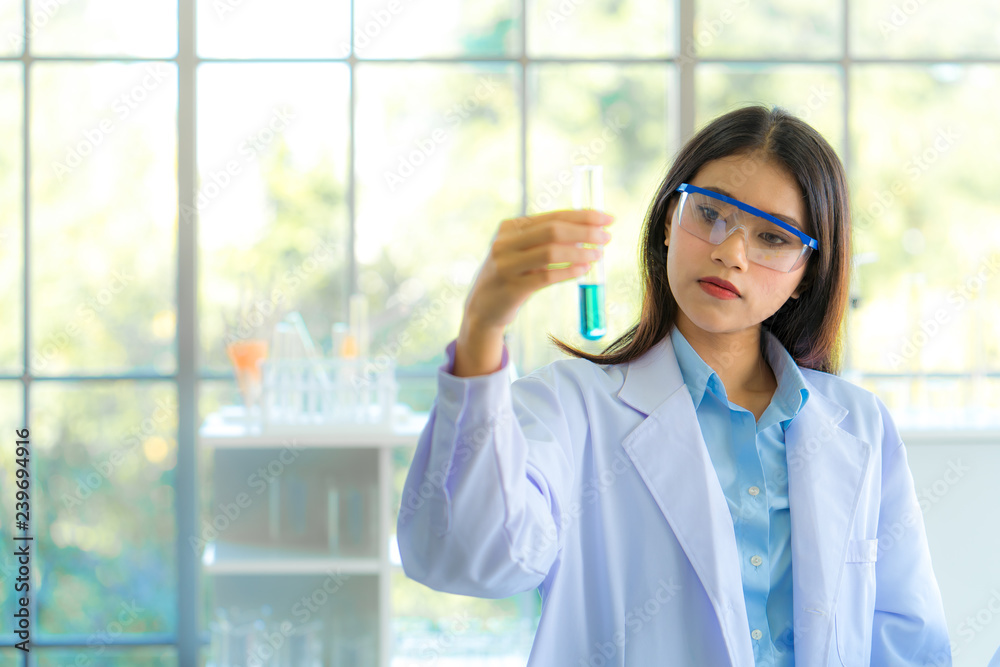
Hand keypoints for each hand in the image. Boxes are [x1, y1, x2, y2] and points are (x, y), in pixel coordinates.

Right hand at [462, 209, 613, 331]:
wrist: (483, 308)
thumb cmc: (511, 276)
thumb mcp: (522, 252)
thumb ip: (547, 240)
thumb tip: (588, 232)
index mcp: (510, 227)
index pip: (552, 216)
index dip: (583, 216)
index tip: (607, 218)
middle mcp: (505, 243)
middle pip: (553, 230)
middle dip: (584, 231)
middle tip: (607, 237)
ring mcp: (506, 265)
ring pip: (550, 252)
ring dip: (579, 252)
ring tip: (598, 255)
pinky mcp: (511, 287)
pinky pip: (546, 277)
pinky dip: (568, 272)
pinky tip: (584, 270)